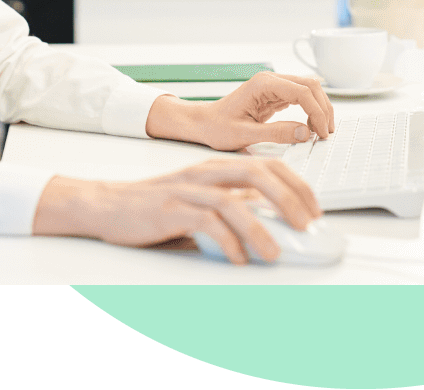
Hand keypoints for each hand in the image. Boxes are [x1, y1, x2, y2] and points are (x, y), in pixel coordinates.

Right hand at [32, 157, 321, 263]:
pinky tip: (237, 258)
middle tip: (305, 226)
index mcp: (217, 168)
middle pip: (257, 174)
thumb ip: (231, 207)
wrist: (109, 205)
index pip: (267, 165)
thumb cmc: (156, 206)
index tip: (315, 210)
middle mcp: (206, 173)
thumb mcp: (201, 201)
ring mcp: (188, 190)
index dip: (296, 185)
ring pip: (232, 201)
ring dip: (258, 228)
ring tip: (273, 252)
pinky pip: (205, 222)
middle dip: (288, 199)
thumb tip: (269, 224)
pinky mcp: (170, 209)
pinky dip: (226, 241)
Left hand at [146, 71, 333, 151]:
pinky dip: (311, 111)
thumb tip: (305, 133)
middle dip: (323, 108)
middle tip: (326, 133)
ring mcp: (273, 87)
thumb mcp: (244, 135)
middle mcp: (270, 81)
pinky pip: (300, 98)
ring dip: (319, 108)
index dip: (317, 111)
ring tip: (321, 131)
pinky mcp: (275, 96)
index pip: (302, 91)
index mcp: (263, 84)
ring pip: (309, 90)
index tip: (322, 132)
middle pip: (310, 86)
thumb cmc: (217, 127)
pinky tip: (311, 127)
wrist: (203, 123)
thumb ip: (276, 133)